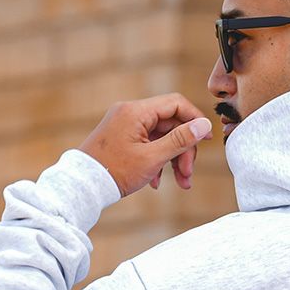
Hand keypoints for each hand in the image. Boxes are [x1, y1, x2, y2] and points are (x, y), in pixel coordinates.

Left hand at [79, 94, 213, 197]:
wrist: (83, 186)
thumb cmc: (115, 172)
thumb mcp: (152, 158)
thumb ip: (180, 140)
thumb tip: (204, 125)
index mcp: (136, 112)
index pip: (176, 104)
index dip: (195, 120)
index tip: (206, 139)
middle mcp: (130, 113)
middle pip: (170, 124)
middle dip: (183, 150)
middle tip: (188, 174)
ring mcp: (125, 125)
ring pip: (161, 137)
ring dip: (173, 159)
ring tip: (180, 183)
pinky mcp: (122, 137)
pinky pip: (148, 143)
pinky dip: (158, 160)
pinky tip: (157, 181)